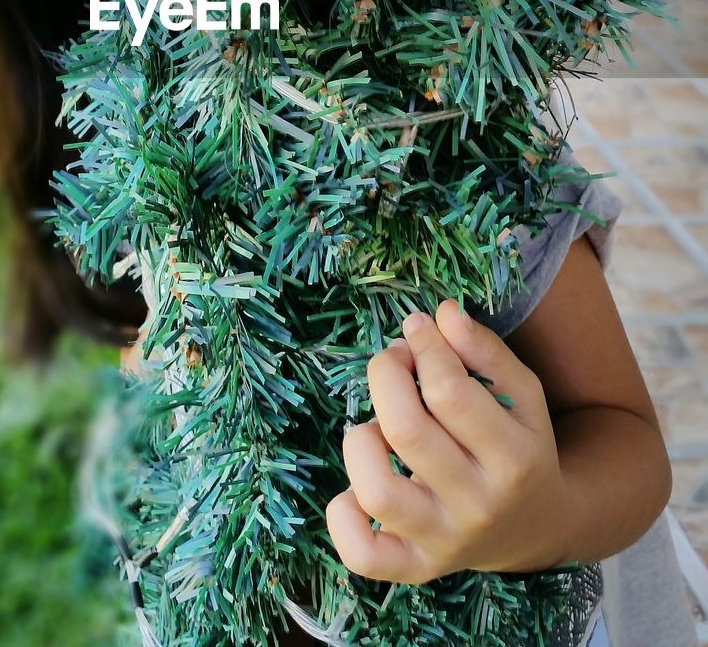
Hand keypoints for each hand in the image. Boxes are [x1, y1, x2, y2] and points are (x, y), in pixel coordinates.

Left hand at [325, 300, 566, 584]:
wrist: (539, 528)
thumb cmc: (520, 445)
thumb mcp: (522, 394)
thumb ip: (485, 350)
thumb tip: (441, 314)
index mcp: (514, 458)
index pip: (448, 391)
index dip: (423, 346)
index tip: (418, 330)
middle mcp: (478, 505)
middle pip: (406, 431)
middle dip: (386, 374)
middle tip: (394, 360)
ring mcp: (444, 541)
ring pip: (377, 492)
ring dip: (363, 440)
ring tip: (377, 426)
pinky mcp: (416, 566)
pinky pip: (363, 555)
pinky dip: (343, 516)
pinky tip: (354, 485)